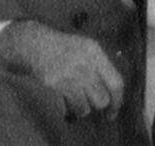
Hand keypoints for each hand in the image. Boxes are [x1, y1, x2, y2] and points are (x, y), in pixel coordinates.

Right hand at [0, 19, 124, 119]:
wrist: (36, 45)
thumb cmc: (65, 47)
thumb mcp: (88, 47)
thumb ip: (102, 65)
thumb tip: (114, 90)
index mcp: (95, 52)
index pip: (116, 82)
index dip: (118, 100)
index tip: (114, 110)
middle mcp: (85, 64)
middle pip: (102, 99)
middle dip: (99, 105)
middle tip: (94, 105)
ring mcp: (69, 75)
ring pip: (85, 107)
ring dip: (82, 108)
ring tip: (77, 100)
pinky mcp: (55, 84)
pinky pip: (69, 106)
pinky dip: (70, 110)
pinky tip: (67, 103)